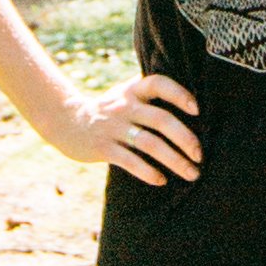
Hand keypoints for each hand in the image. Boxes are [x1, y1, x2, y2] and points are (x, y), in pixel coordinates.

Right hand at [54, 72, 202, 187]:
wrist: (66, 122)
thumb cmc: (108, 111)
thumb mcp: (125, 95)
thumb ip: (150, 95)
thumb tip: (194, 104)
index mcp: (132, 91)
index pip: (159, 84)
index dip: (179, 94)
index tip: (197, 111)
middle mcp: (124, 106)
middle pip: (160, 119)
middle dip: (185, 139)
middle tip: (200, 156)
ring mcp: (112, 127)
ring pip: (149, 143)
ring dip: (174, 160)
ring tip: (191, 174)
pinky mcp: (102, 147)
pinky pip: (129, 161)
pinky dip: (148, 172)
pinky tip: (161, 180)